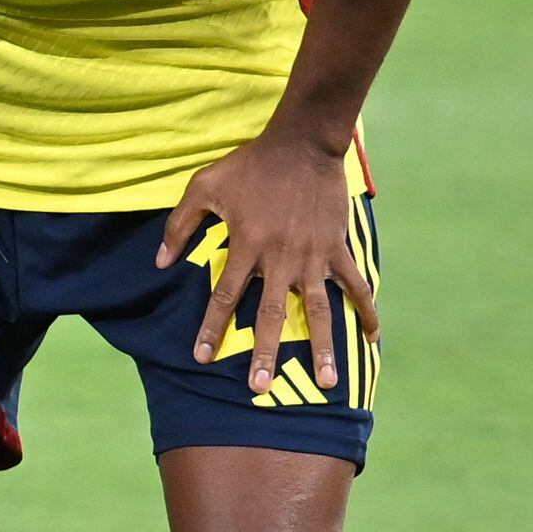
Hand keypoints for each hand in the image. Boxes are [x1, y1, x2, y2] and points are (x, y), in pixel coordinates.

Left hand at [161, 134, 376, 401]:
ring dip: (324, 347)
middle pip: (272, 316)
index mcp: (245, 247)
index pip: (225, 297)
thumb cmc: (248, 165)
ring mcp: (312, 256)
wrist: (300, 145)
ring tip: (328, 383)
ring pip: (320, 311)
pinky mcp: (337, 248)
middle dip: (265, 353)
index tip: (200, 356)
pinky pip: (355, 285)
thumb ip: (179, 225)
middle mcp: (279, 259)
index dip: (211, 328)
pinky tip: (373, 337)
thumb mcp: (202, 187)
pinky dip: (366, 310)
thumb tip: (159, 262)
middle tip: (260, 387)